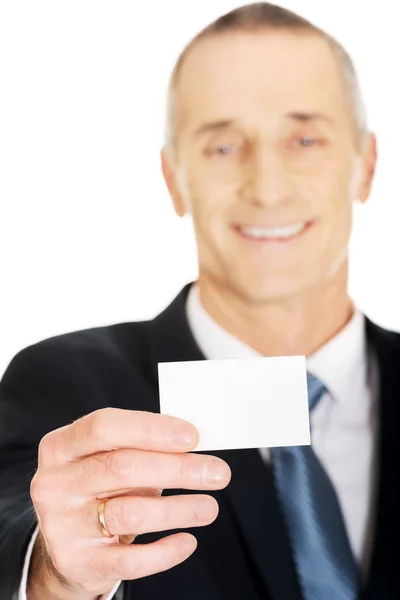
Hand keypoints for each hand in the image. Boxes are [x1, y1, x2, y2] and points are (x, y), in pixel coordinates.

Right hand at [28, 408, 230, 598]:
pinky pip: (130, 560)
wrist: (65, 543)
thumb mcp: (108, 459)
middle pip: (122, 467)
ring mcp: (61, 524)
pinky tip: (188, 541)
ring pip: (130, 513)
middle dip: (177, 468)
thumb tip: (195, 446)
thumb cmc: (100, 488)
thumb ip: (142, 448)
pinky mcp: (77, 561)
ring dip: (179, 509)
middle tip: (218, 472)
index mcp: (61, 446)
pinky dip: (165, 551)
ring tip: (210, 507)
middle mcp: (55, 483)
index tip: (192, 436)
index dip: (151, 429)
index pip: (104, 426)